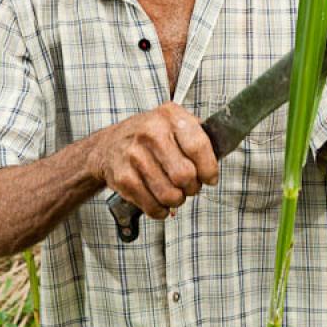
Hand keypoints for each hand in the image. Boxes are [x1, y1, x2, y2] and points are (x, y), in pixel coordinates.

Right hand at [89, 102, 218, 218]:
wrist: (109, 145)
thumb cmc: (150, 136)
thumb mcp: (174, 123)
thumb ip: (198, 136)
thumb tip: (218, 161)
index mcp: (170, 116)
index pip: (198, 146)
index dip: (209, 169)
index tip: (210, 178)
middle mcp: (151, 132)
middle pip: (184, 175)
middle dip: (192, 188)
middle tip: (189, 186)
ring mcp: (134, 154)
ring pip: (169, 194)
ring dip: (177, 200)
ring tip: (175, 194)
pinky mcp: (123, 177)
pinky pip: (152, 206)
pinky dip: (160, 211)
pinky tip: (159, 202)